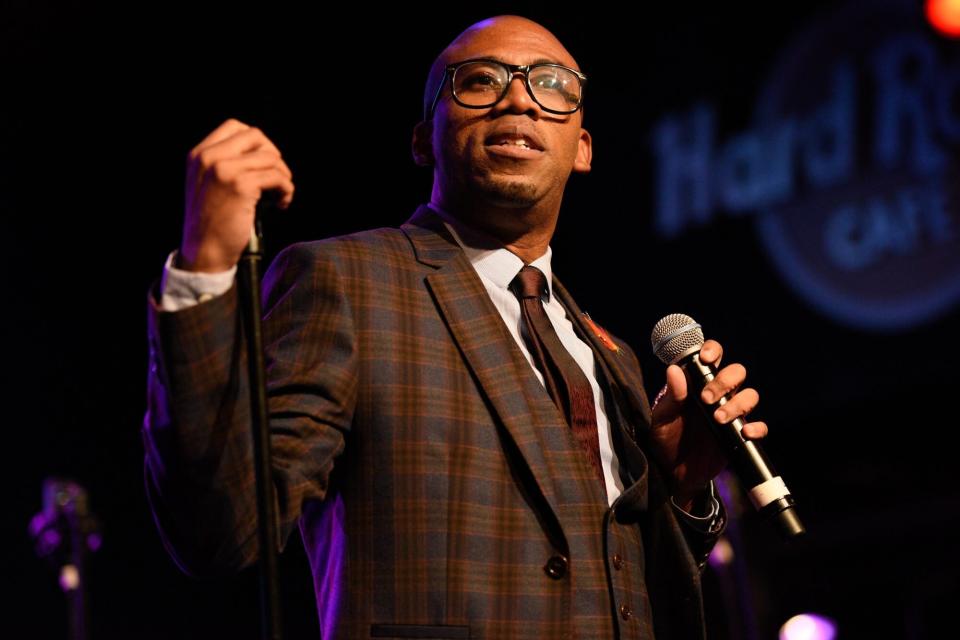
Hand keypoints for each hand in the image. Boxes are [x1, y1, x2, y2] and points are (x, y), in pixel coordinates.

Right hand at [179, 118, 294, 271]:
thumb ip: (224, 163)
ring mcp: (224, 169)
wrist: (204, 251)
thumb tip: (263, 153)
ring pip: (271, 158)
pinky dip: (286, 190)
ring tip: (280, 196)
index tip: (263, 163)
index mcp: (199, 154)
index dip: (257, 142)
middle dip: (273, 156)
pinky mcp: (241, 185)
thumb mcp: (207, 184)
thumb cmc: (211, 223)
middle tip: (277, 178)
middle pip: (256, 136)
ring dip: (283, 177)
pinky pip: (277, 177)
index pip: (234, 126)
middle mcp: (209, 157)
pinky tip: (281, 204)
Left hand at [648, 339, 767, 509]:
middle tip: (706, 399)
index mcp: (697, 384)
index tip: (706, 359)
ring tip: (718, 419)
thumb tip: (674, 370)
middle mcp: (718, 394)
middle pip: (737, 372)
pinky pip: (759, 426)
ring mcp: (732, 414)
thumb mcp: (662, 419)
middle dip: (725, 381)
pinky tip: (744, 433)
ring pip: (750, 395)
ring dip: (738, 403)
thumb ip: (671, 397)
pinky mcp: (740, 435)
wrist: (673, 473)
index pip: (712, 357)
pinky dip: (757, 427)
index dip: (713, 351)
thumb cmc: (666, 439)